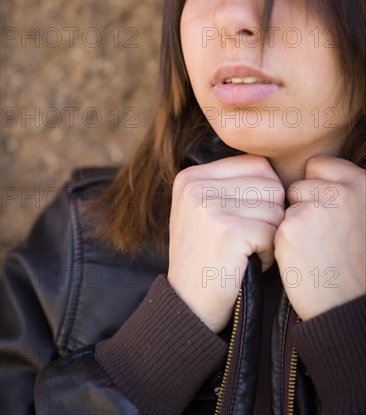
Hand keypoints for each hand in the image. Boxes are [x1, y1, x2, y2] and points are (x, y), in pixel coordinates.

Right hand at [167, 155, 283, 332]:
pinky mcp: (227, 231)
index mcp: (191, 176)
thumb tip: (274, 171)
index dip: (266, 194)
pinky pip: (273, 233)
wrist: (188, 305)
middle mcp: (196, 186)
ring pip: (276, 209)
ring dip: (270, 235)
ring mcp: (210, 207)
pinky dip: (268, 253)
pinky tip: (247, 263)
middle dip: (271, 215)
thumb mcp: (203, 211)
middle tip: (248, 239)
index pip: (257, 165)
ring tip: (245, 251)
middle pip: (270, 185)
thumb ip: (230, 184)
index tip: (248, 218)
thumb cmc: (206, 257)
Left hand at [274, 156, 365, 320]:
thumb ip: (344, 192)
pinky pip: (275, 226)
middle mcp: (338, 191)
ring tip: (314, 249)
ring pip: (283, 206)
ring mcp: (312, 208)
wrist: (350, 306)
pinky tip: (303, 258)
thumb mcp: (363, 216)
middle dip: (302, 206)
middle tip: (322, 236)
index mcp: (360, 184)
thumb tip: (314, 179)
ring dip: (291, 223)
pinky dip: (283, 241)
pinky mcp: (289, 229)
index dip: (315, 187)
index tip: (324, 210)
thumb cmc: (358, 263)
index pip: (318, 165)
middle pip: (298, 185)